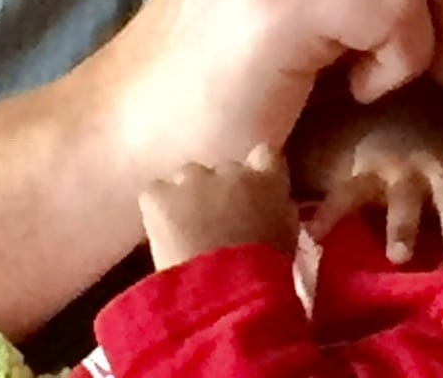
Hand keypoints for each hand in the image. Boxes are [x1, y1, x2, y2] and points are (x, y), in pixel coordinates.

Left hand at [140, 145, 298, 268]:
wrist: (225, 289)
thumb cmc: (266, 269)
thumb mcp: (288, 234)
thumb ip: (280, 208)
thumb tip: (273, 202)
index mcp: (266, 177)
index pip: (265, 154)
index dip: (256, 171)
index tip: (252, 192)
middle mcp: (229, 169)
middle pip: (221, 170)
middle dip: (218, 190)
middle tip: (217, 223)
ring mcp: (191, 179)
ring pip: (186, 179)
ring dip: (188, 198)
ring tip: (187, 232)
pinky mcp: (158, 196)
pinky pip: (155, 195)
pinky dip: (158, 211)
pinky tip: (163, 235)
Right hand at [308, 121, 442, 268]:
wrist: (380, 101)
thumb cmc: (430, 143)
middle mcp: (438, 165)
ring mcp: (399, 166)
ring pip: (405, 198)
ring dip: (405, 225)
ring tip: (398, 256)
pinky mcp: (362, 169)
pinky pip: (347, 194)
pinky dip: (332, 214)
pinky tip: (316, 235)